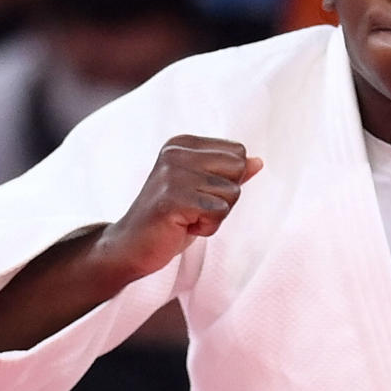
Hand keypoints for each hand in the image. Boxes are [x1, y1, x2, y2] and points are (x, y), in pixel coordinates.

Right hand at [99, 135, 261, 280]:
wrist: (131, 247)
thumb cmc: (170, 219)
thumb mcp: (202, 191)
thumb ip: (228, 174)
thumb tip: (259, 161)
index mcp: (182, 144)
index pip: (238, 153)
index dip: (228, 181)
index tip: (198, 194)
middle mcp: (176, 152)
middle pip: (238, 167)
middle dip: (226, 197)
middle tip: (194, 208)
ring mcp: (173, 174)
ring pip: (232, 192)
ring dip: (215, 215)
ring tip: (186, 218)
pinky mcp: (173, 198)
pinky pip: (219, 211)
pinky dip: (208, 227)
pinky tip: (183, 226)